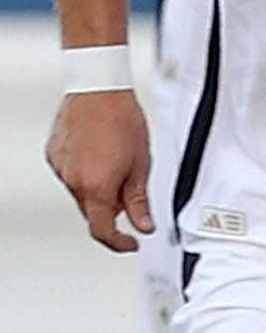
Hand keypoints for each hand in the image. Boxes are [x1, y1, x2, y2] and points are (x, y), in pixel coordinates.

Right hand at [46, 89, 153, 251]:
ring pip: (82, 193)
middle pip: (93, 211)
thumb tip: (143, 225)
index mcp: (96, 187)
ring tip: (117, 161)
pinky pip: (72, 175)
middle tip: (132, 192)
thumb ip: (139, 200)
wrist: (99, 89)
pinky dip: (87, 173)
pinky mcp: (54, 156)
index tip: (130, 243)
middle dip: (113, 208)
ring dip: (100, 189)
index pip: (103, 230)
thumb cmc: (122, 119)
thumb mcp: (142, 163)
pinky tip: (100, 154)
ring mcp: (61, 168)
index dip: (119, 242)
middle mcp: (73, 181)